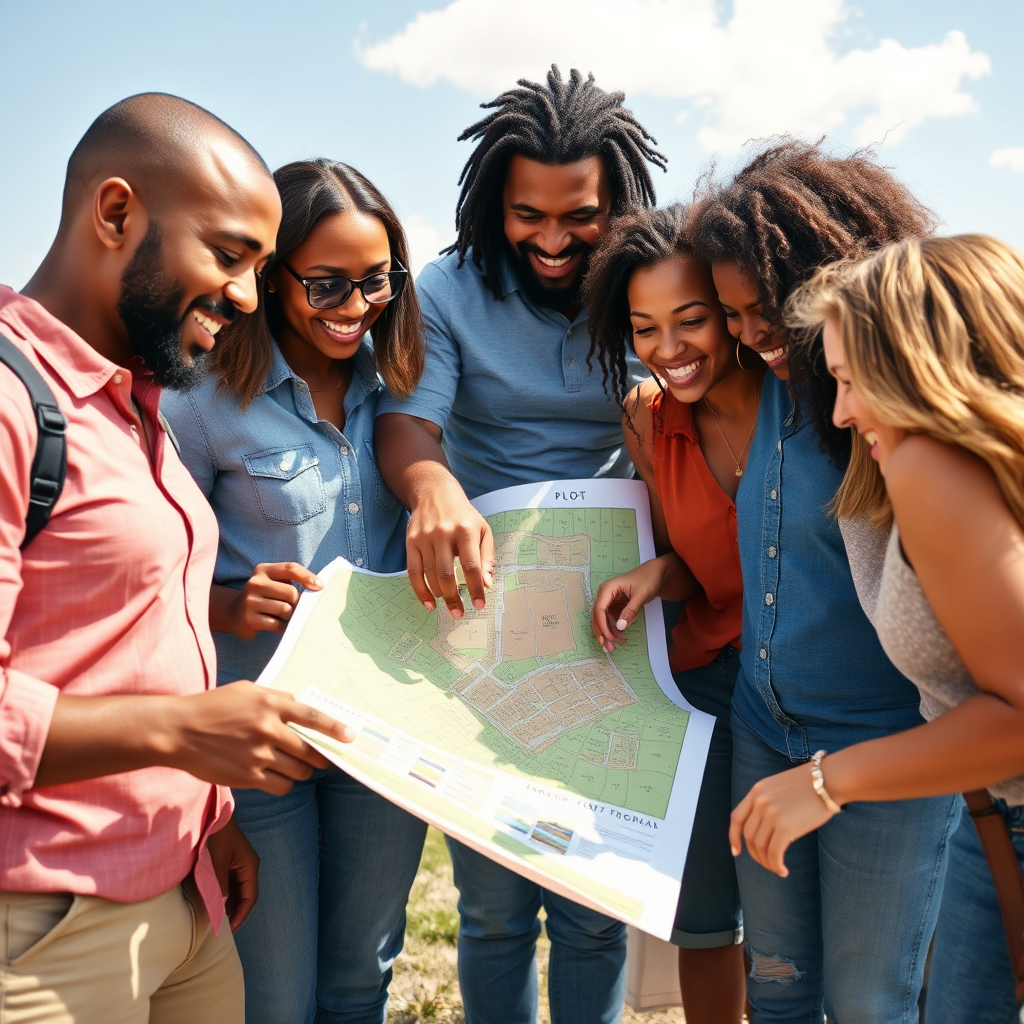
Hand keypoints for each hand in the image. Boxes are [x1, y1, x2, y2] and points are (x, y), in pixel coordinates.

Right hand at [166, 681, 354, 794]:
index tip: (351, 737)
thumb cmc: (213, 706)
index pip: (312, 717)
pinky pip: (281, 786)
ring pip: (298, 771)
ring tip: (296, 766)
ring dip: (302, 771)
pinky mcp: (248, 776)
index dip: (335, 728)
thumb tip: (300, 707)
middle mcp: (267, 729)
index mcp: (269, 704)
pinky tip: (277, 776)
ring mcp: (258, 755)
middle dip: (320, 758)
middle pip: (309, 750)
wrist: (178, 730)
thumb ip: (275, 698)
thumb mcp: (245, 690)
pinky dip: (284, 783)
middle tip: (324, 760)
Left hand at [206, 814, 258, 931]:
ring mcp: (240, 864)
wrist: (213, 814)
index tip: (229, 929)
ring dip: (230, 904)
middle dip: (236, 912)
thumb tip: (221, 907)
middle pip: (246, 895)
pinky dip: (225, 895)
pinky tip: (215, 902)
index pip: (250, 897)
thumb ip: (220, 885)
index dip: (241, 915)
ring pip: (239, 890)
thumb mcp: (217, 862)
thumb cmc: (216, 835)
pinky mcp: (232, 862)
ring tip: (218, 919)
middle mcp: (248, 866)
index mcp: (250, 866)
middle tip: (222, 928)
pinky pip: (232, 883)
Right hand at [222, 563, 321, 638]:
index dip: (308, 577)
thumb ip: (293, 581)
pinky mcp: (249, 619)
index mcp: (263, 570)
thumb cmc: (265, 596)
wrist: (235, 613)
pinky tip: (280, 625)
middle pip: (291, 592)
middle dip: (298, 602)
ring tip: (286, 617)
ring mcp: (250, 601)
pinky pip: (277, 624)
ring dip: (291, 616)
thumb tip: (318, 588)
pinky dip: (284, 627)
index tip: (320, 586)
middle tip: (295, 608)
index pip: (291, 568)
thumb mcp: (274, 582)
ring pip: (286, 610)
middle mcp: (255, 583)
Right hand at [406, 481, 494, 618]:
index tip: (480, 604)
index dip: (476, 588)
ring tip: (449, 606)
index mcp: (466, 530)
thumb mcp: (482, 530)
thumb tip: (487, 585)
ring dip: (439, 595)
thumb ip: (486, 557)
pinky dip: (420, 591)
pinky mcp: (411, 542)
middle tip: (460, 613)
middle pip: (447, 574)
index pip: (472, 566)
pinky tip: (429, 602)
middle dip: (454, 598)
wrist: (434, 492)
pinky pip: (413, 572)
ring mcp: (424, 538)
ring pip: (430, 575)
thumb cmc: (463, 515)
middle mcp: (443, 533)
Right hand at [592, 559, 667, 651]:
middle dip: (603, 633)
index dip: (602, 625)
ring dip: (609, 634)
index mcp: (607, 589)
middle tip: (609, 648)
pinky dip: (615, 630)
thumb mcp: (641, 595)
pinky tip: (621, 638)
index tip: (609, 638)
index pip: (599, 610)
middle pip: (598, 617)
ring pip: (604, 621)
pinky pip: (611, 620)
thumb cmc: (648, 579)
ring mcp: (609, 601)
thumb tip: (619, 627)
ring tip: (617, 646)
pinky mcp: (615, 606)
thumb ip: (630, 611)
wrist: (655, 574)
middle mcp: (605, 595)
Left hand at [729, 762, 838, 876]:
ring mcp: (771, 814)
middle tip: (767, 863)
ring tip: (778, 868)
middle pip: (749, 836)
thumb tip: (765, 827)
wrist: (829, 779)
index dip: (734, 837)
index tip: (736, 851)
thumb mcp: (780, 786)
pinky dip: (776, 866)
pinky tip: (784, 871)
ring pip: (760, 847)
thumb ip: (769, 801)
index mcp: (757, 791)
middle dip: (756, 854)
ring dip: (768, 862)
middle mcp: (759, 802)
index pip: (737, 818)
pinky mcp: (785, 827)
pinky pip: (774, 853)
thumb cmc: (811, 784)